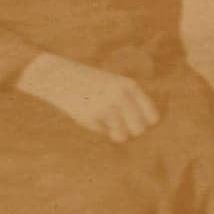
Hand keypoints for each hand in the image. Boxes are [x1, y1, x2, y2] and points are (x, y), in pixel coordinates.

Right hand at [16, 52, 159, 143]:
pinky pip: (104, 133)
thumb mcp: (115, 84)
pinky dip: (100, 129)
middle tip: (123, 126)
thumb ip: (130, 101)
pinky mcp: (91, 117)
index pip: (152, 116)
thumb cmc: (92, 83)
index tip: (139, 121)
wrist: (61, 77)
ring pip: (122, 136)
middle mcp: (120, 96)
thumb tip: (144, 129)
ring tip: (110, 125)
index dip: (147, 123)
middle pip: (140, 129)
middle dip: (133, 132)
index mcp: (129, 86)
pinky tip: (92, 116)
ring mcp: (105, 107)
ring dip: (117, 134)